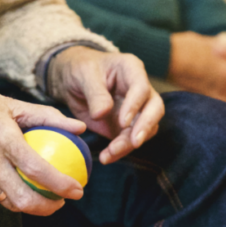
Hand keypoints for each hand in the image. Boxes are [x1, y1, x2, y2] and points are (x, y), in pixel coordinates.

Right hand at [0, 66, 85, 215]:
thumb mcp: (11, 103)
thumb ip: (47, 116)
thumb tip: (79, 127)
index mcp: (1, 137)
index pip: (37, 169)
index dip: (61, 184)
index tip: (77, 189)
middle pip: (23, 199)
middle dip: (49, 207)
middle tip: (62, 200)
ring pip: (8, 202)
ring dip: (30, 205)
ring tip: (44, 196)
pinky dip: (9, 196)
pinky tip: (19, 188)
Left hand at [48, 46, 164, 163]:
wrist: (71, 81)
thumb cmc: (80, 69)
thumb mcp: (83, 75)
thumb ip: (95, 93)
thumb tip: (102, 113)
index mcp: (131, 69)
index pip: (142, 88)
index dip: (135, 105)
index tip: (123, 121)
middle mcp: (140, 89)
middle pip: (154, 109)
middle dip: (145, 127)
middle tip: (134, 142)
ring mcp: (136, 109)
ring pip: (145, 129)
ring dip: (130, 143)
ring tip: (110, 153)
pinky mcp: (127, 126)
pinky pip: (130, 140)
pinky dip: (120, 150)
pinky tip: (107, 157)